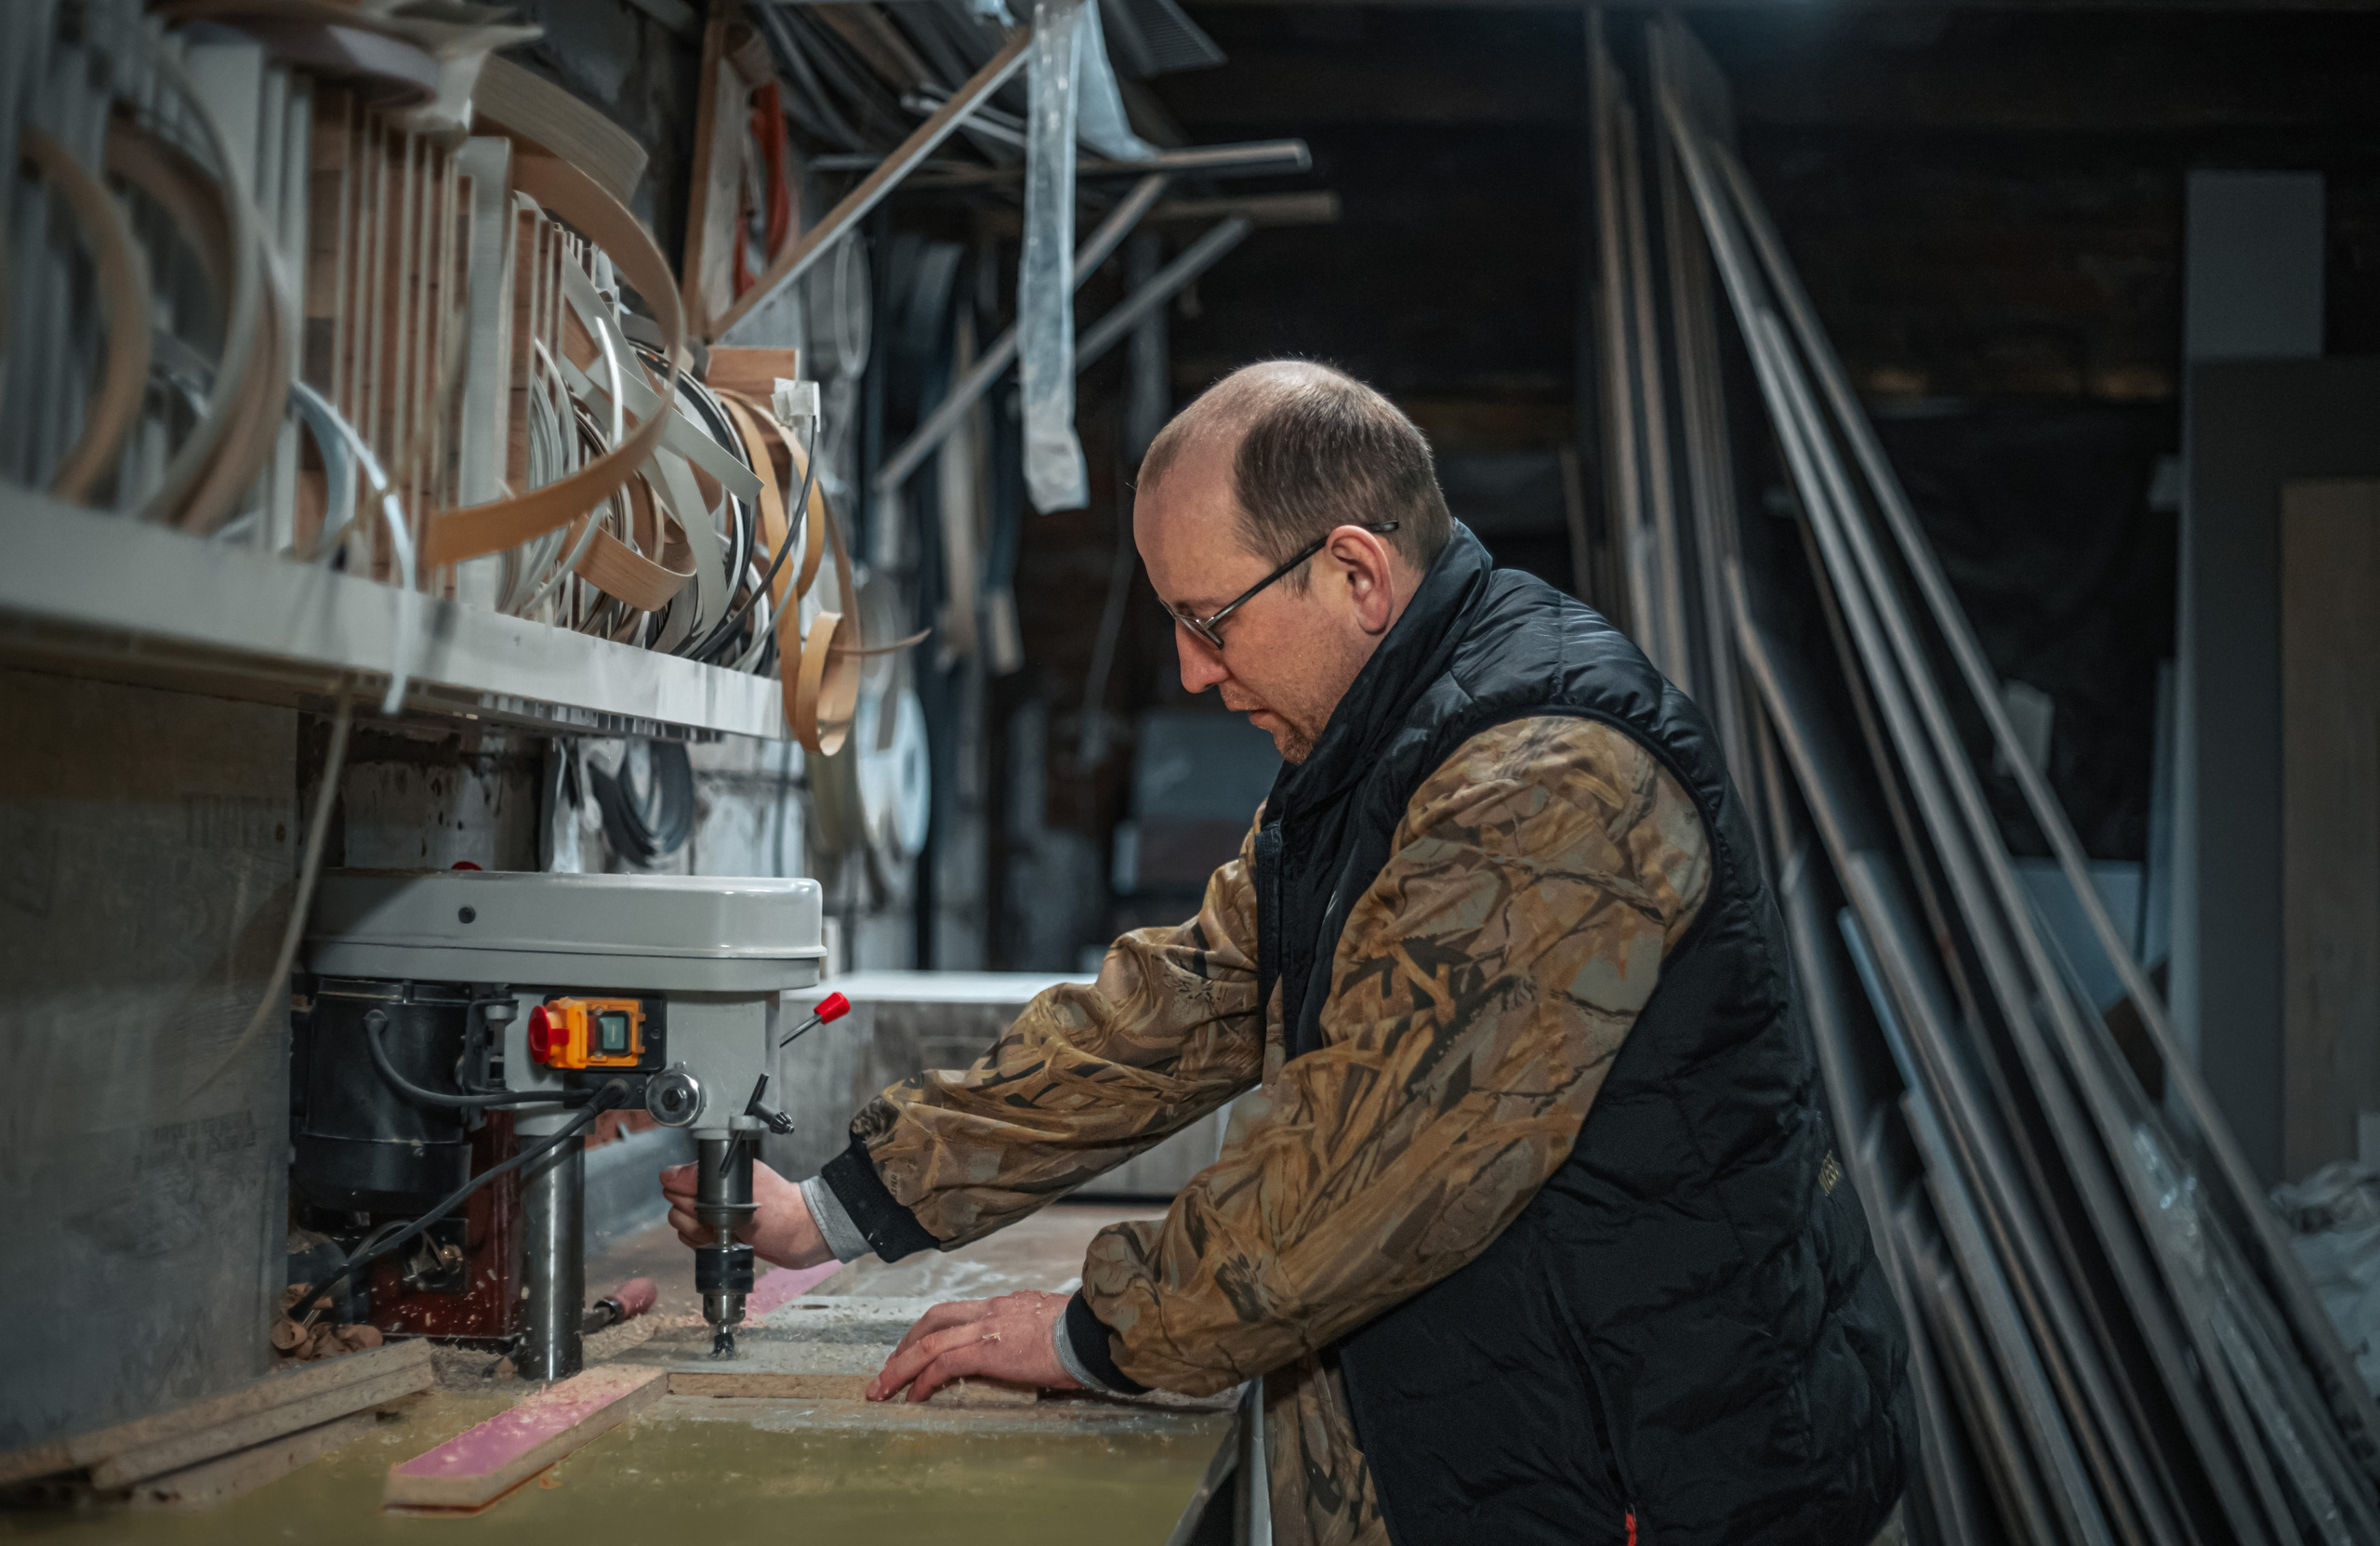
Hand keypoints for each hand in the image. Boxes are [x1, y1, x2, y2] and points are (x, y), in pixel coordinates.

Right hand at [659, 1158, 833, 1268]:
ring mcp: (712, 1215)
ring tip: (722, 1232)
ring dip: (698, 1232)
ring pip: (680, 1224)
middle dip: (691, 1216)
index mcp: (718, 1176)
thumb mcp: (745, 1188)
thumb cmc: (780, 1210)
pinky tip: (721, 1241)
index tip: (701, 1202)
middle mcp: (711, 1194)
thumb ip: (705, 1179)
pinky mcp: (715, 1234)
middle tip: (718, 1219)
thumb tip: (669, 1175)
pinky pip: (691, 1239)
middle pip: (675, 1204)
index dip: (684, 1194)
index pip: (675, 1181)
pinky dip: (702, 1243)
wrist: (801, 1237)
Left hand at [868, 1291, 1084, 1403]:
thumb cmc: (1085, 1335)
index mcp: (1007, 1305)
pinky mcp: (988, 1350)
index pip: (960, 1313)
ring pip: (929, 1342)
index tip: (918, 1350)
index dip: (932, 1331)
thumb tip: (1039, 1348)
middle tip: (888, 1369)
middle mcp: (991, 1311)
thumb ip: (1037, 1332)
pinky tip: (913, 1398)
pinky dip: (923, 1380)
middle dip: (906, 1343)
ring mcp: (987, 1328)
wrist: (1095, 1332)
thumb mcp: (1054, 1325)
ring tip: (881, 1390)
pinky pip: (943, 1364)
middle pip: (934, 1319)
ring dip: (899, 1367)